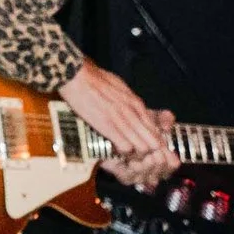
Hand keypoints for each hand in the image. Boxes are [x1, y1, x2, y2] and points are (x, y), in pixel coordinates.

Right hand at [61, 58, 177, 189]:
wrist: (78, 76)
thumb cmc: (95, 79)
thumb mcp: (120, 87)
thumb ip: (129, 101)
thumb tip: (134, 109)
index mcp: (137, 104)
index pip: (156, 130)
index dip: (153, 143)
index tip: (146, 149)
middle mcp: (134, 113)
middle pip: (154, 142)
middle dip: (149, 153)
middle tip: (139, 157)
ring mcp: (122, 120)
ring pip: (143, 147)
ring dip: (137, 156)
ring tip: (127, 157)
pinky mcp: (108, 126)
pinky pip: (126, 148)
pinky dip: (123, 154)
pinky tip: (116, 153)